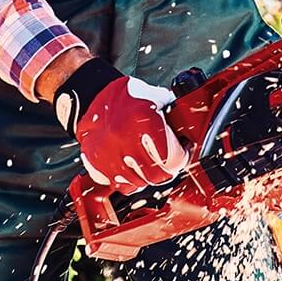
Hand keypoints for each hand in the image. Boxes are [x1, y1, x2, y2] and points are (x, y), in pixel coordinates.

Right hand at [54, 57, 187, 192]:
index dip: (182, 157)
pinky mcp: (97, 162)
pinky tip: (134, 171)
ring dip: (148, 177)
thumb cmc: (125, 97)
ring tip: (151, 165)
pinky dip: (130, 182)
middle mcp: (125, 138)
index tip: (183, 154)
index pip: (173, 157)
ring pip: (139, 183)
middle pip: (157, 175)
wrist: (91, 96)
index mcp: (143, 120)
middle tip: (169, 163)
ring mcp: (109, 153)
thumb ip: (173, 111)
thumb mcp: (155, 96)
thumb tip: (189, 124)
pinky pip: (120, 184)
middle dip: (167, 171)